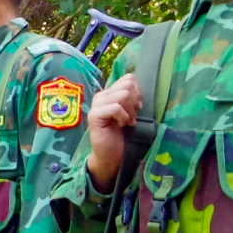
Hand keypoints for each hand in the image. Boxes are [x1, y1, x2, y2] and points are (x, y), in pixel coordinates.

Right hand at [84, 74, 143, 191]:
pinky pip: (116, 107)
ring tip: (126, 122)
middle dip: (134, 101)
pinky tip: (121, 125)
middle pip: (127, 84)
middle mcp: (101, 96)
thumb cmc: (121, 134)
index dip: (138, 92)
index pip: (128, 78)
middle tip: (131, 116)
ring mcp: (96, 105)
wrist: (111, 154)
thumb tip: (135, 86)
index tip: (136, 108)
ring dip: (129, 111)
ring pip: (123, 95)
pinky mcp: (94, 116)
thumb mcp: (129, 111)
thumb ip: (130, 97)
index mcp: (109, 93)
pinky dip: (123, 117)